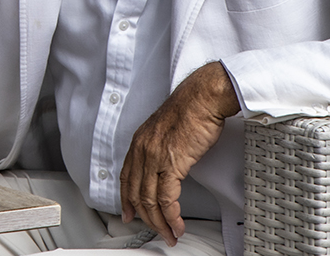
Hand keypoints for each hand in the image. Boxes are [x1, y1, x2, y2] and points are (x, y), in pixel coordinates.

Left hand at [120, 61, 240, 245]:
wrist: (203, 97)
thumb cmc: (191, 107)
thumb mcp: (167, 128)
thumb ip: (161, 147)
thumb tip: (166, 165)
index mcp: (140, 141)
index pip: (126, 177)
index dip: (126, 198)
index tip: (128, 212)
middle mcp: (143, 150)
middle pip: (136, 193)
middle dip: (145, 217)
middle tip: (155, 230)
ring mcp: (155, 157)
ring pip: (149, 200)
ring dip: (160, 222)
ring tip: (170, 233)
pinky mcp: (172, 164)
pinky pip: (166, 199)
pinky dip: (171, 216)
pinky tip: (176, 224)